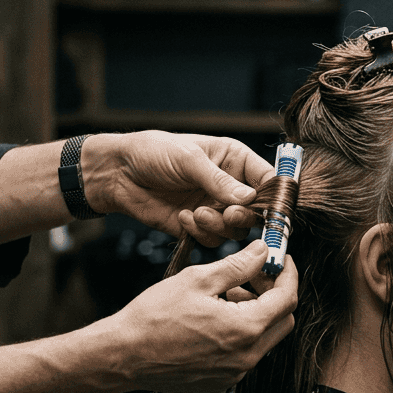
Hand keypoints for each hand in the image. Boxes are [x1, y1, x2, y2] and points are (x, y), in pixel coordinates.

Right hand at [82, 239, 297, 392]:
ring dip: (257, 312)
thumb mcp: (198, 280)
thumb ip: (238, 265)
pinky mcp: (222, 381)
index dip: (287, 274)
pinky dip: (242, 332)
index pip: (287, 299)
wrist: (124, 356)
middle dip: (275, 294)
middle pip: (283, 321)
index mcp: (245, 329)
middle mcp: (247, 357)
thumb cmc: (154, 317)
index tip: (279, 259)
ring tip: (227, 294)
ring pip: (265, 338)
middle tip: (254, 274)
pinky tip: (216, 317)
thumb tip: (263, 251)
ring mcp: (235, 373)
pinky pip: (246, 354)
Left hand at [83, 131, 274, 246]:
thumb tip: (249, 198)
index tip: (273, 211)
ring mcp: (214, 207)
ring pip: (235, 230)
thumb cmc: (152, 152)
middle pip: (256, 211)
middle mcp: (229, 185)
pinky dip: (200, 233)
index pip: (267, 180)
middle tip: (227, 213)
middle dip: (243, 216)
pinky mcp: (197, 226)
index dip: (274, 197)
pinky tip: (183, 218)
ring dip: (218, 226)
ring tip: (196, 213)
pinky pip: (212, 239)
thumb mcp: (188, 158)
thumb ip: (219, 180)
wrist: (118, 174)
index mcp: (234, 160)